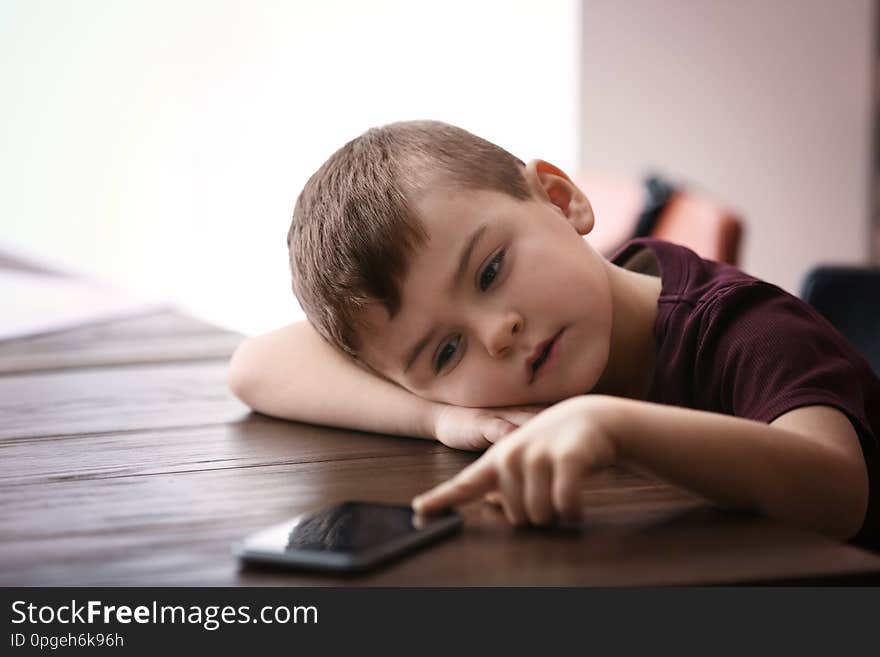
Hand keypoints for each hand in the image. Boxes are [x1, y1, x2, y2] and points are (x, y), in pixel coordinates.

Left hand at [415, 396, 618, 524]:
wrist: (594, 419)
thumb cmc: (558, 444)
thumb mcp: (525, 458)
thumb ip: (505, 482)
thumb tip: (492, 501)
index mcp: (498, 460)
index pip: (464, 484)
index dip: (441, 499)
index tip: (419, 510)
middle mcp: (511, 457)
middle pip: (518, 518)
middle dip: (539, 513)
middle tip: (552, 485)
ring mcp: (536, 457)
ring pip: (541, 516)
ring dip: (559, 513)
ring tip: (565, 484)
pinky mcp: (565, 460)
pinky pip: (565, 506)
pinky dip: (574, 510)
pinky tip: (578, 499)